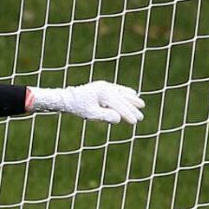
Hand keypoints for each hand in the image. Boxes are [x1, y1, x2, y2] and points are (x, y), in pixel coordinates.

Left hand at [29, 81, 143, 123]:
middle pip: (122, 99)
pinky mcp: (102, 86)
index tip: (135, 122)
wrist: (67, 98)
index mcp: (103, 94)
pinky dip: (125, 92)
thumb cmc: (78, 107)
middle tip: (141, 117)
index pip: (119, 105)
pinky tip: (132, 93)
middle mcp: (106, 87)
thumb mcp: (91, 115)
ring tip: (141, 104)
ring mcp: (105, 86)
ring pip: (122, 93)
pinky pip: (117, 89)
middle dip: (132, 109)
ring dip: (131, 99)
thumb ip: (105, 116)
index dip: (128, 114)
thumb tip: (119, 118)